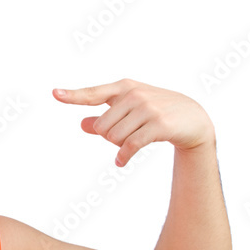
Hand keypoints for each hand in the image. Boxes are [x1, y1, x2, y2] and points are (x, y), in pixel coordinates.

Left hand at [53, 79, 214, 165]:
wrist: (194, 118)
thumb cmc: (157, 112)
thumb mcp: (131, 110)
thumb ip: (106, 117)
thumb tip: (82, 125)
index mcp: (124, 87)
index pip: (93, 94)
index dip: (73, 96)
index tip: (55, 94)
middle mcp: (134, 94)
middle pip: (101, 127)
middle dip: (109, 137)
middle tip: (126, 136)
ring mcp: (147, 108)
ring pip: (114, 137)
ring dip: (119, 146)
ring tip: (131, 143)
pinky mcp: (158, 124)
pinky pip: (129, 146)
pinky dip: (123, 157)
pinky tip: (121, 162)